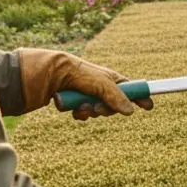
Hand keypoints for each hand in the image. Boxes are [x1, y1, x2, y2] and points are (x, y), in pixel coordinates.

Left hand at [17, 48, 155, 119]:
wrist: (38, 74)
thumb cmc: (69, 71)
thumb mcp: (97, 82)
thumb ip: (115, 96)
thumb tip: (131, 111)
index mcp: (107, 76)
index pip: (129, 88)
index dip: (138, 97)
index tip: (148, 106)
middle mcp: (97, 85)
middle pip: (114, 104)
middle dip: (108, 109)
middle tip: (99, 108)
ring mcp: (85, 95)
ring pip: (98, 111)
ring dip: (91, 111)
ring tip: (81, 106)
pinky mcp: (72, 103)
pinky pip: (83, 115)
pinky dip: (79, 114)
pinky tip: (71, 109)